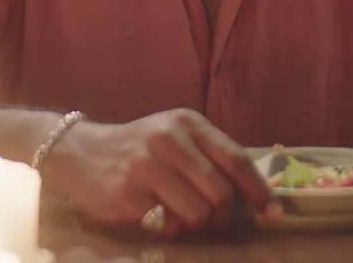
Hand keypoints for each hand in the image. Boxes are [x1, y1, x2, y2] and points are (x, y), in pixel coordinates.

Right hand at [41, 108, 281, 234]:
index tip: (273, 213)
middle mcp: (168, 140)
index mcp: (187, 123)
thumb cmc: (139, 148)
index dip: (258, 192)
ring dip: (196, 225)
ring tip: (183, 218)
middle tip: (214, 222)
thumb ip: (210, 156)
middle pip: (220, 193)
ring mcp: (146, 167)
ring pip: (197, 213)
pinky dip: (168, 229)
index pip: (236, 160)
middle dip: (223, 216)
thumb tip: (253, 194)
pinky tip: (156, 216)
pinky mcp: (127, 194)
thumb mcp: (175, 136)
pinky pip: (167, 225)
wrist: (79, 152)